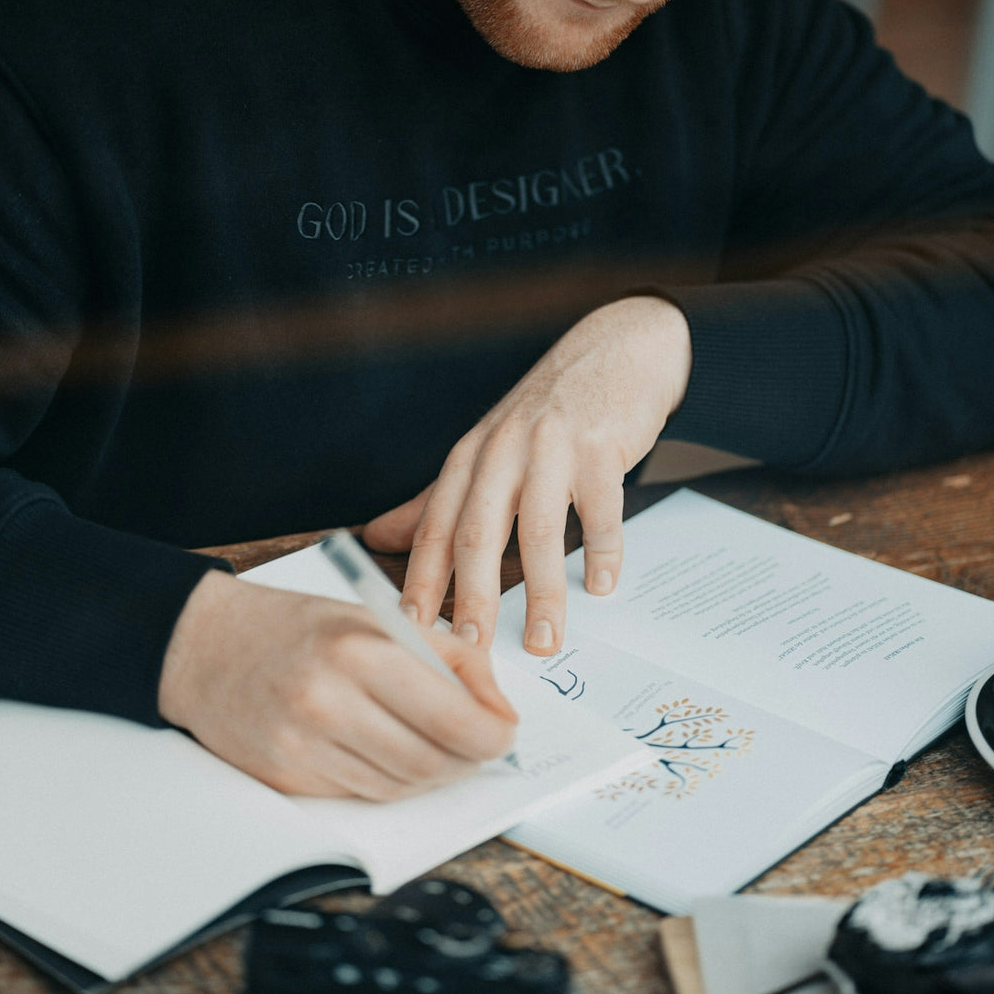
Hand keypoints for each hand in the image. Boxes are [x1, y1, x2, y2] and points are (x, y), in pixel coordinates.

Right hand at [158, 569, 516, 796]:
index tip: (505, 733)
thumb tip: (499, 710)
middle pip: (431, 764)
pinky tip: (381, 749)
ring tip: (430, 743)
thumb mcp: (379, 617)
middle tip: (477, 746)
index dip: (494, 737)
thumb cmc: (297, 627)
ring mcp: (304, 748)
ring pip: (400, 788)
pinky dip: (386, 779)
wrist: (203, 645)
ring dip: (430, 773)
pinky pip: (361, 794)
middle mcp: (330, 703)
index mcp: (361, 652)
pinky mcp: (287, 780)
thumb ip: (449, 657)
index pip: (454, 720)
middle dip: (468, 760)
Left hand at [364, 296, 691, 655]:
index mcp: (470, 457)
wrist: (616, 347)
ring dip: (542, 590)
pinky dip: (602, 550)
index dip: (421, 579)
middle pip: (479, 531)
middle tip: (472, 645)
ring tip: (543, 637)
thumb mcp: (486, 449)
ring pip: (539, 527)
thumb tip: (377, 538)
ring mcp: (553, 446)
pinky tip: (602, 586)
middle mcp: (503, 450)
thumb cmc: (548, 411)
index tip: (412, 628)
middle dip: (472, 593)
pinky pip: (600, 507)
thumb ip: (435, 500)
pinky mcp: (602, 446)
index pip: (435, 525)